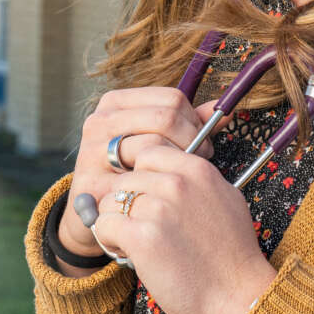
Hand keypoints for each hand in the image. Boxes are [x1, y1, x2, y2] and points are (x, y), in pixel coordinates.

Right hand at [60, 87, 217, 259]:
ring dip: (176, 165)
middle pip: (165, 118)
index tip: (200, 140)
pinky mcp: (91, 182)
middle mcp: (99, 121)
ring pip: (152, 146)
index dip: (195, 121)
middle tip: (198, 161)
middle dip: (191, 141)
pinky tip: (161, 195)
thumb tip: (222, 110)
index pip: (171, 99)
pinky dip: (156, 187)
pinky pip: (137, 180)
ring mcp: (91, 151)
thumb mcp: (159, 140)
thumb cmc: (134, 173)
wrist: (98, 214)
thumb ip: (189, 124)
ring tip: (181, 177)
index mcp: (116, 104)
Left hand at [93, 144, 277, 313]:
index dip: (142, 177)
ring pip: (110, 201)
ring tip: (137, 243)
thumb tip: (169, 174)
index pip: (148, 154)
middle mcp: (177, 183)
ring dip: (117, 222)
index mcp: (197, 170)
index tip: (149, 198)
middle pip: (126, 178)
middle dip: (127, 202)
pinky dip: (111, 241)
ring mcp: (159, 208)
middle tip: (143, 227)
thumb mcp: (226, 200)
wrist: (239, 297)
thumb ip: (197, 182)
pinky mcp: (142, 237)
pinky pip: (105, 225)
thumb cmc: (233, 256)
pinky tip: (131, 254)